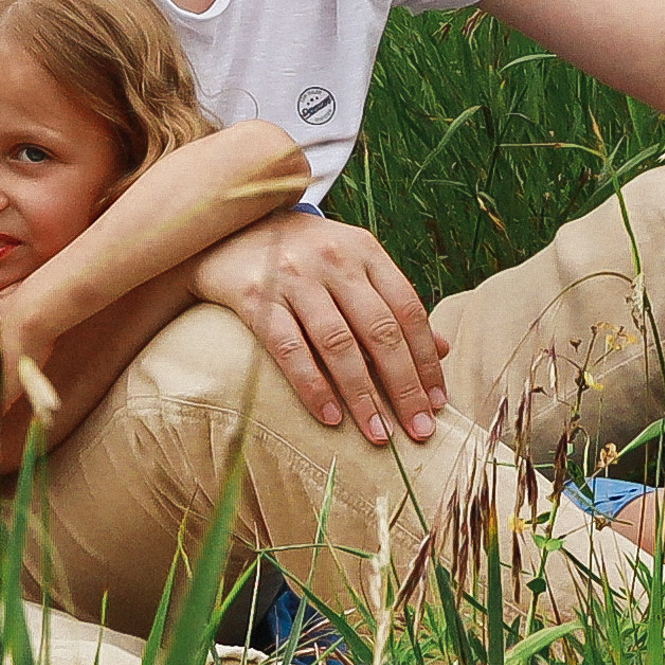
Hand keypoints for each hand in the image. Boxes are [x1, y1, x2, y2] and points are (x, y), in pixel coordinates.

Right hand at [190, 209, 448, 443]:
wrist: (221, 231)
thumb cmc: (298, 254)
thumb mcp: (350, 265)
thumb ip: (390, 302)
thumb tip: (444, 349)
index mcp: (363, 250)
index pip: (408, 310)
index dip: (426, 360)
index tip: (437, 403)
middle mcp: (332, 259)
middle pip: (380, 331)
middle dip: (404, 387)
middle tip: (418, 430)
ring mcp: (291, 275)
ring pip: (338, 343)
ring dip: (362, 395)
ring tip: (378, 433)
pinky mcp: (254, 295)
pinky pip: (288, 347)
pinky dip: (311, 385)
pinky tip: (328, 416)